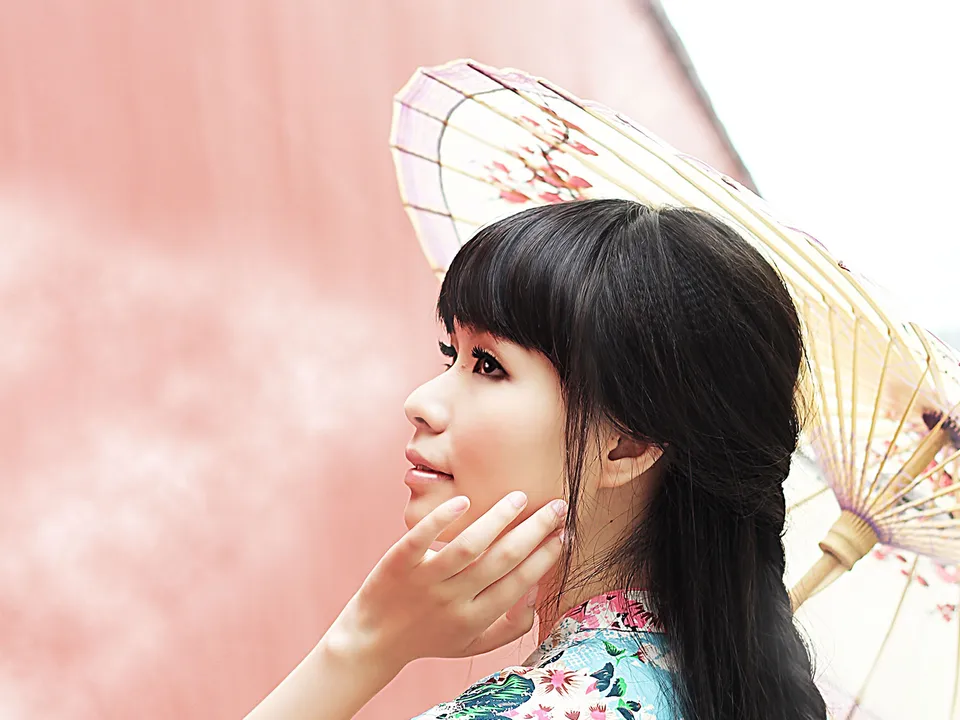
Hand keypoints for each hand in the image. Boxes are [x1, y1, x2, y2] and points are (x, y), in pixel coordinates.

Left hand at [322, 491, 565, 669]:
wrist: (371, 640)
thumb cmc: (429, 637)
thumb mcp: (473, 645)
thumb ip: (510, 628)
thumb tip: (535, 593)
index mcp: (475, 618)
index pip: (519, 583)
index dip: (545, 557)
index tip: (564, 533)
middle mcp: (454, 599)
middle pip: (502, 560)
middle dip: (534, 531)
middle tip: (556, 507)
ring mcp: (426, 579)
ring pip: (469, 547)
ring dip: (498, 519)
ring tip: (519, 497)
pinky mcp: (399, 562)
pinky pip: (423, 538)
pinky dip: (443, 520)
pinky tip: (464, 501)